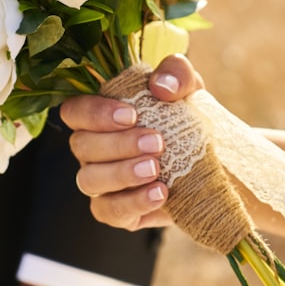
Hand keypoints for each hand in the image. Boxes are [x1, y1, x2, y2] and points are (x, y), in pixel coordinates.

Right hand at [60, 54, 204, 230]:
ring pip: (89, 180)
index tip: (132, 114)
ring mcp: (100, 182)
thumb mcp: (188, 88)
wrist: (210, 161)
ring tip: (156, 169)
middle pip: (82, 146)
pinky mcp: (116, 211)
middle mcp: (92, 148)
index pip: (74, 111)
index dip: (95, 113)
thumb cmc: (186, 117)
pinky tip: (160, 194)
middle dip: (118, 144)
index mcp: (99, 114)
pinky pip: (108, 211)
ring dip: (122, 174)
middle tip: (156, 142)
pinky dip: (133, 203)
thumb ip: (176, 74)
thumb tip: (161, 86)